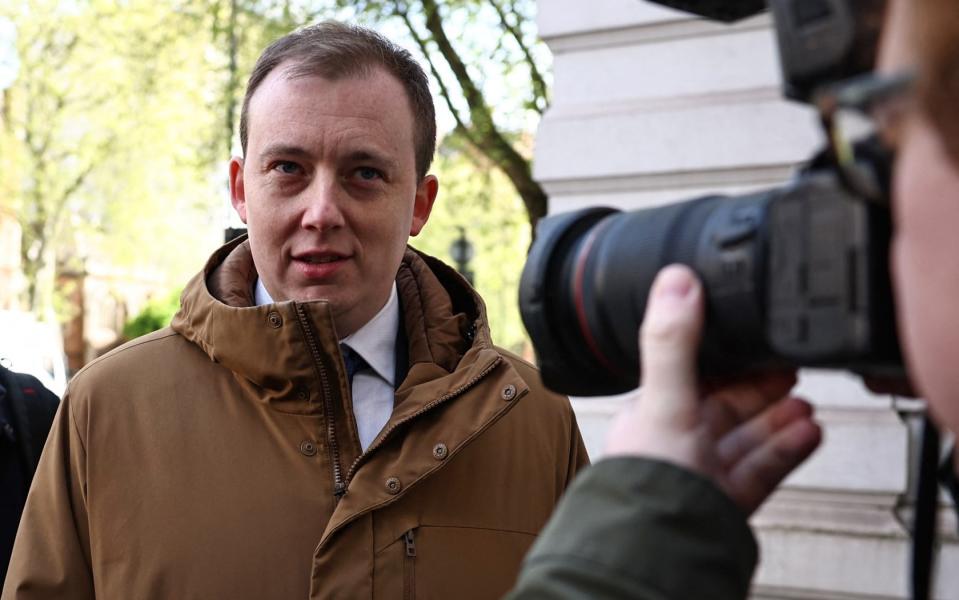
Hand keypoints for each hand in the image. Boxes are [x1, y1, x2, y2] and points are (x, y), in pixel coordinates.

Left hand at [606, 264, 821, 514]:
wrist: (662, 552)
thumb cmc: (647, 484)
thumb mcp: (664, 400)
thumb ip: (673, 342)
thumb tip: (676, 279)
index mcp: (650, 415)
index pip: (688, 375)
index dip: (722, 357)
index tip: (751, 336)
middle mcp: (674, 444)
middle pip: (723, 406)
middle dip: (758, 386)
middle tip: (788, 365)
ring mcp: (702, 476)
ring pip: (745, 439)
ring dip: (777, 417)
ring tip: (805, 400)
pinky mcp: (726, 504)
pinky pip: (761, 471)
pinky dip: (786, 450)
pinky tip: (810, 432)